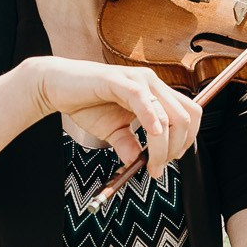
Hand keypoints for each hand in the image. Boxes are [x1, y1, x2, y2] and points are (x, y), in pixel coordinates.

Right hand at [30, 57, 202, 178]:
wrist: (57, 87)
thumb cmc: (86, 103)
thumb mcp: (113, 131)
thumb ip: (129, 145)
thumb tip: (139, 163)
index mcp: (156, 93)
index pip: (189, 115)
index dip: (186, 141)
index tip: (168, 162)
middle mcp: (152, 83)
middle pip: (185, 116)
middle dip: (176, 147)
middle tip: (158, 166)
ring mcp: (137, 79)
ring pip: (168, 113)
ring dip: (164, 143)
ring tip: (151, 161)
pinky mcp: (118, 80)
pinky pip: (142, 98)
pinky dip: (150, 118)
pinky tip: (150, 135)